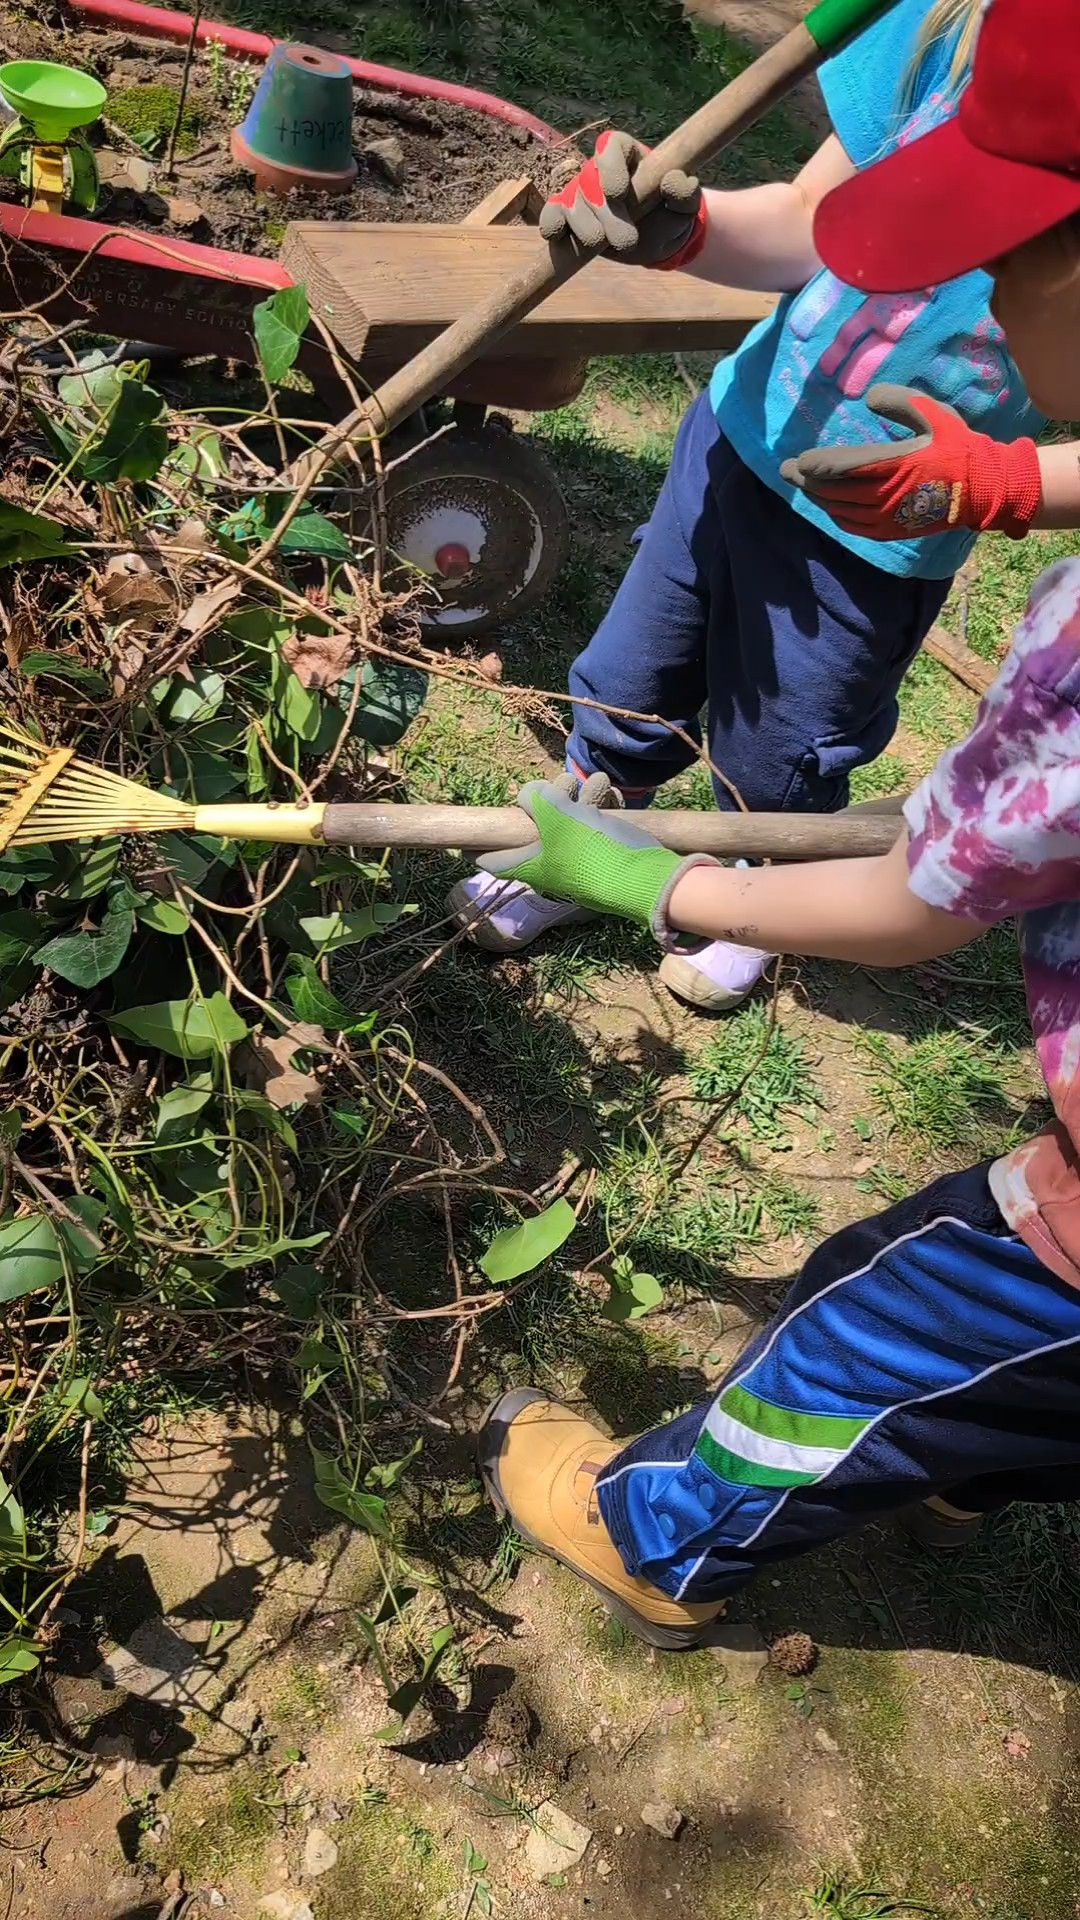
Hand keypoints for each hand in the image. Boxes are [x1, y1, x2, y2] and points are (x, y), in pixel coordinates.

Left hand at [479, 775, 716, 941]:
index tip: (463, 835)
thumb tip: (527, 796)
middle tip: (564, 785)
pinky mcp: (601, 854)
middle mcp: (548, 865)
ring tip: (595, 785)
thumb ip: (534, 799)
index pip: (490, 859)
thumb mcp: (555, 815)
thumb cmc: (592, 849)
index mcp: (528, 865)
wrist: (646, 876)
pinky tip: (611, 796)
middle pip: (533, 828)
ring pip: (566, 821)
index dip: (476, 843)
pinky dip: (599, 808)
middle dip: (547, 800)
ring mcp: (575, 861)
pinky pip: (591, 825)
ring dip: (579, 797)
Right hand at [539, 130, 705, 269]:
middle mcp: (599, 170)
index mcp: (627, 154)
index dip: (610, 166)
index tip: (619, 193)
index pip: (611, 146)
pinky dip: (552, 224)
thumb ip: (685, 193)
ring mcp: (580, 193)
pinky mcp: (567, 217)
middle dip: (604, 212)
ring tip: (601, 244)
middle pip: (590, 180)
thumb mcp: (685, 206)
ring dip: (584, 226)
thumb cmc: (669, 214)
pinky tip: (558, 236)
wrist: (655, 239)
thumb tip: (675, 180)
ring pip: (571, 202)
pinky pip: (552, 216)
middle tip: (626, 240)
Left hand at [779, 384, 1041, 539]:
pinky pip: (854, 526)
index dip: (814, 466)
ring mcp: (885, 517)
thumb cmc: (957, 447)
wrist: (982, 489)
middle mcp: (883, 495)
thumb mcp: (932, 413)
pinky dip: (836, 516)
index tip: (796, 461)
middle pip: (832, 491)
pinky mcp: (891, 530)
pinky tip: (830, 507)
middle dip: (806, 482)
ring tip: (803, 486)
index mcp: (891, 464)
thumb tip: (868, 398)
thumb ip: (899, 401)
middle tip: (787, 472)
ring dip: (818, 499)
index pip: (839, 468)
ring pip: (839, 510)